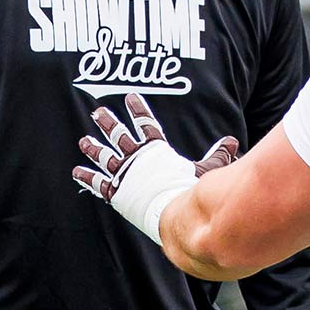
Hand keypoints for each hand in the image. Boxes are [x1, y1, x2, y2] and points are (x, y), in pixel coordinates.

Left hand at [73, 93, 240, 201]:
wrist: (173, 212)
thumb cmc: (189, 191)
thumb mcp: (205, 170)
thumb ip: (217, 155)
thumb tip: (233, 142)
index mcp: (156, 151)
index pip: (146, 123)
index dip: (138, 109)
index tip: (130, 97)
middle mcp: (136, 159)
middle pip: (119, 135)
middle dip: (107, 122)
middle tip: (98, 112)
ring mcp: (124, 175)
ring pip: (104, 156)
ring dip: (93, 147)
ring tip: (83, 140)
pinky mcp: (117, 192)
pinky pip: (98, 183)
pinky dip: (87, 177)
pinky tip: (76, 172)